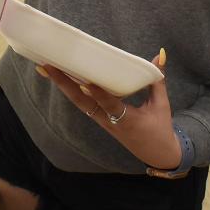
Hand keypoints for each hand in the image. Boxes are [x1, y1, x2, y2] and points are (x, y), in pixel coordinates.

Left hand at [37, 50, 181, 169]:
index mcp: (127, 120)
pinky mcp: (99, 119)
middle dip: (65, 84)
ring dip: (63, 86)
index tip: (86, 82)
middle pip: (83, 102)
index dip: (98, 94)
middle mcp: (109, 121)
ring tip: (47, 68)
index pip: (110, 105)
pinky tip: (60, 79)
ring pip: (79, 103)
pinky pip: (82, 104)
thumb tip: (158, 55)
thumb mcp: (162, 105)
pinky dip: (71, 91)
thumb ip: (157, 80)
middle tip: (49, 66)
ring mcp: (102, 121)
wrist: (157, 155)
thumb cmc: (160, 128)